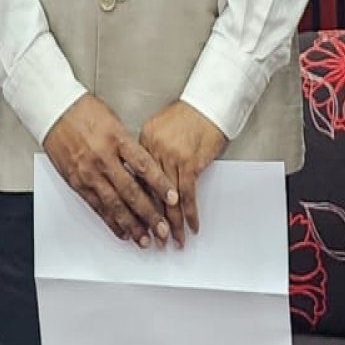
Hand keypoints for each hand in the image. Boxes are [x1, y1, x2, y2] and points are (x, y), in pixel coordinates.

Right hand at [43, 95, 174, 247]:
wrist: (54, 110)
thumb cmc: (84, 111)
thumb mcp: (115, 121)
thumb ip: (129, 146)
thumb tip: (146, 169)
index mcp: (117, 139)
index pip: (144, 166)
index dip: (161, 185)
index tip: (174, 199)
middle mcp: (103, 158)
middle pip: (131, 191)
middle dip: (149, 214)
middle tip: (163, 230)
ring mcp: (88, 172)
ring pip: (114, 204)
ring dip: (131, 224)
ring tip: (144, 239)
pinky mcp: (76, 181)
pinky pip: (96, 206)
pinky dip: (110, 221)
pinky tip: (121, 231)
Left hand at [139, 101, 225, 243]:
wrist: (208, 104)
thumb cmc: (188, 115)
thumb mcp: (160, 128)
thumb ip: (151, 149)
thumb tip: (147, 172)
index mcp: (142, 142)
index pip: (137, 180)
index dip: (137, 204)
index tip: (136, 221)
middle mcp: (153, 151)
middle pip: (149, 193)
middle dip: (151, 221)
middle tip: (151, 239)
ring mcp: (171, 158)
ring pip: (168, 199)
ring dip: (172, 224)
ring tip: (172, 240)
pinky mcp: (190, 163)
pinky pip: (188, 195)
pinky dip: (190, 214)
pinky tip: (191, 226)